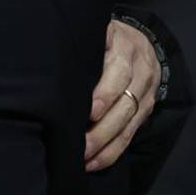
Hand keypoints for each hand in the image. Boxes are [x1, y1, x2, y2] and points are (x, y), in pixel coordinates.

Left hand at [84, 19, 158, 170]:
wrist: (142, 43)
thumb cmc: (103, 39)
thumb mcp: (95, 32)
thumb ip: (79, 44)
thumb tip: (48, 60)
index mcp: (121, 43)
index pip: (118, 68)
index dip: (105, 91)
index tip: (88, 110)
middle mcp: (138, 66)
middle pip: (125, 99)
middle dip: (103, 124)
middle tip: (81, 141)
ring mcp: (145, 89)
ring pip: (128, 120)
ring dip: (106, 142)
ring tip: (84, 156)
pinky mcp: (147, 108)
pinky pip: (131, 133)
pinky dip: (113, 151)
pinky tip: (94, 162)